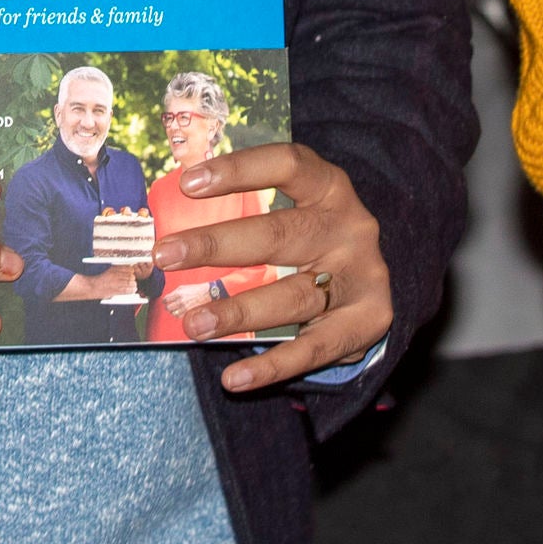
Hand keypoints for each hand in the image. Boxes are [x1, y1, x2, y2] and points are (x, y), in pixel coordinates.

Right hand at [56, 263, 144, 301]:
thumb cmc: (99, 279)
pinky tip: (132, 290)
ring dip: (133, 285)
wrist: (91, 287)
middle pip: (130, 276)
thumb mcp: (108, 270)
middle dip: (133, 278)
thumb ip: (117, 270)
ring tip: (134, 286)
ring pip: (130, 283)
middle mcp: (115, 275)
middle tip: (133, 280)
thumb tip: (128, 270)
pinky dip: (131, 290)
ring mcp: (115, 283)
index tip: (132, 273)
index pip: (128, 268)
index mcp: (113, 269)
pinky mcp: (115, 290)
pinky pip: (126, 290)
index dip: (131, 271)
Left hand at [157, 142, 389, 391]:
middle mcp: (349, 227)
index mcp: (329, 188)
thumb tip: (173, 235)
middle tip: (165, 255)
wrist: (377, 279)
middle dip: (217, 245)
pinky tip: (233, 378)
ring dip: (238, 312)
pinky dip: (270, 367)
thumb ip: (252, 215)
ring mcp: (362, 275)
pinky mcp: (368, 322)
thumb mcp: (299, 211)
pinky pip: (313, 349)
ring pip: (293, 296)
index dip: (238, 170)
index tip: (187, 184)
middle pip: (279, 235)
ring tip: (193, 325)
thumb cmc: (316, 238)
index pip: (287, 165)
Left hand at [159, 280, 224, 321]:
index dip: (165, 301)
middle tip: (170, 306)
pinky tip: (181, 312)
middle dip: (168, 307)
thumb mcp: (183, 287)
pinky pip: (180, 317)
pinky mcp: (189, 312)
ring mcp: (185, 307)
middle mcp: (181, 301)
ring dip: (173, 312)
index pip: (165, 300)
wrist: (208, 293)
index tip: (166, 301)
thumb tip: (168, 298)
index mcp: (178, 293)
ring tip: (176, 309)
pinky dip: (178, 315)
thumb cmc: (195, 289)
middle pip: (168, 308)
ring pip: (173, 313)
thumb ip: (174, 293)